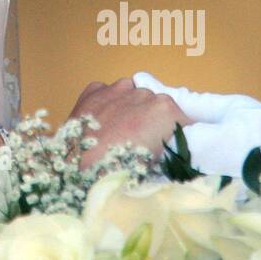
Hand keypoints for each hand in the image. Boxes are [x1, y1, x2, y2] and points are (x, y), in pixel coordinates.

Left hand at [66, 77, 192, 170]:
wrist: (78, 168)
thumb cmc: (122, 171)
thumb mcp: (157, 165)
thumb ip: (168, 148)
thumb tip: (168, 149)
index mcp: (165, 110)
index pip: (182, 120)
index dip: (177, 135)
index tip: (170, 148)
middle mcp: (143, 93)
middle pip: (155, 106)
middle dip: (151, 121)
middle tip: (141, 142)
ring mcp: (116, 88)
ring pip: (131, 94)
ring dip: (130, 108)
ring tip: (119, 130)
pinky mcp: (94, 90)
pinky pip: (108, 92)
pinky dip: (107, 103)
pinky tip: (101, 121)